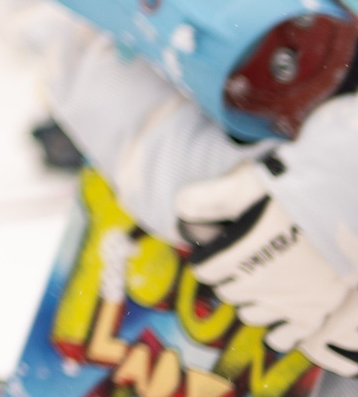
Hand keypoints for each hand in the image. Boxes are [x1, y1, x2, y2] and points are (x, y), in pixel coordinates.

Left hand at [177, 159, 357, 366]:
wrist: (345, 211)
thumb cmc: (295, 196)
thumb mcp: (246, 185)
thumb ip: (209, 197)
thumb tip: (180, 208)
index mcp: (236, 257)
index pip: (205, 271)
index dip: (207, 261)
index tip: (215, 254)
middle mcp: (257, 286)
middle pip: (227, 293)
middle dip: (229, 280)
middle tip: (242, 265)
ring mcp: (286, 302)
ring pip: (251, 315)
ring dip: (251, 302)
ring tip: (261, 286)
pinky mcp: (315, 312)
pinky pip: (287, 337)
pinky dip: (280, 332)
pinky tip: (280, 319)